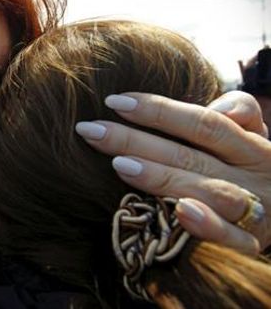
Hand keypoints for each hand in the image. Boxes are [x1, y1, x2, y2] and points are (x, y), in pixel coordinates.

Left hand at [75, 91, 270, 253]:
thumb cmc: (251, 167)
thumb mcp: (250, 136)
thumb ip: (239, 111)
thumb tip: (223, 108)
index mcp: (250, 145)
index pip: (202, 122)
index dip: (159, 111)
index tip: (113, 102)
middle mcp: (254, 175)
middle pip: (189, 154)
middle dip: (135, 141)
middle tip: (90, 131)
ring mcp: (256, 210)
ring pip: (207, 190)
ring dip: (163, 178)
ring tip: (120, 165)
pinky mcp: (253, 242)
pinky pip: (232, 238)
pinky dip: (208, 225)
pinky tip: (180, 211)